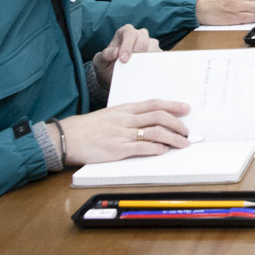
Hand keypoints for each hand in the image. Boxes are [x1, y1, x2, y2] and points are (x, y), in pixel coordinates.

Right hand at [59, 98, 191, 165]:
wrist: (67, 137)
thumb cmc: (89, 127)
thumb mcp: (110, 114)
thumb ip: (129, 115)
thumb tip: (149, 119)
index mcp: (124, 109)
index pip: (154, 103)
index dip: (172, 105)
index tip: (186, 108)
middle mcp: (126, 119)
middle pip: (159, 117)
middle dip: (177, 123)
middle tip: (187, 130)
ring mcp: (122, 134)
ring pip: (155, 132)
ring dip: (173, 138)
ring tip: (183, 143)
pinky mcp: (117, 149)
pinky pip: (142, 147)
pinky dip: (156, 149)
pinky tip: (164, 150)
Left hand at [90, 24, 157, 85]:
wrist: (114, 79)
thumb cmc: (106, 66)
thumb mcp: (99, 62)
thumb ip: (104, 55)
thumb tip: (115, 52)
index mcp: (125, 32)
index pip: (129, 33)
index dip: (127, 45)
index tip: (123, 59)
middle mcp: (139, 36)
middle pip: (143, 38)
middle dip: (138, 51)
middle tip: (132, 65)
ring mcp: (150, 45)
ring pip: (153, 47)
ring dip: (147, 58)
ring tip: (140, 70)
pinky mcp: (157, 56)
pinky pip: (160, 58)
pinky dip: (155, 65)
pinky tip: (149, 74)